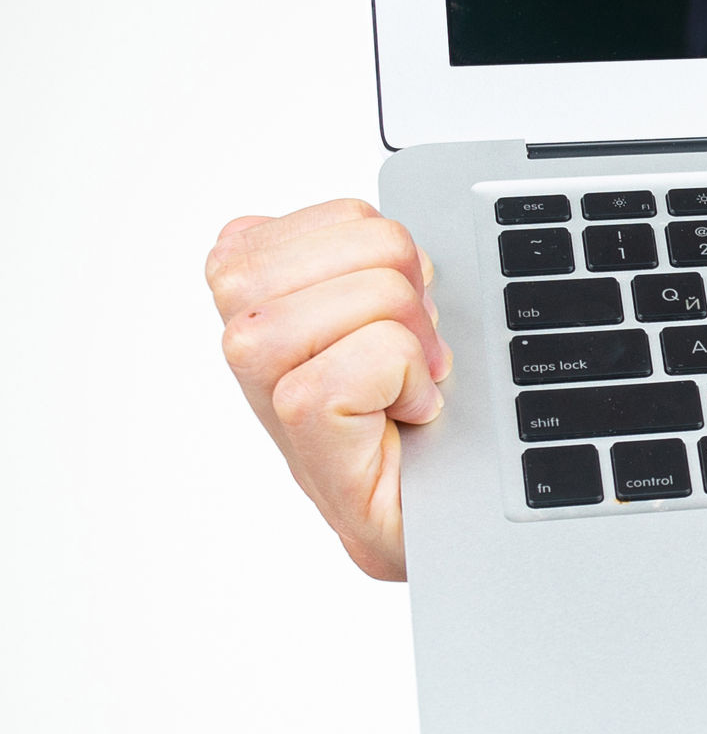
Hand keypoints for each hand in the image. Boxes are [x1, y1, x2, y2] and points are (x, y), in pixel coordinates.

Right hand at [206, 200, 453, 581]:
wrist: (432, 518)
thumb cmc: (413, 422)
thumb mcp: (397, 317)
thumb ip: (378, 261)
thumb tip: (409, 244)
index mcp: (263, 289)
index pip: (349, 215)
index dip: (403, 259)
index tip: (403, 316)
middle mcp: (247, 332)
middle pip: (366, 240)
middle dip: (417, 293)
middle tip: (412, 354)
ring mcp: (264, 385)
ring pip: (368, 294)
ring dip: (414, 341)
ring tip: (408, 384)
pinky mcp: (298, 432)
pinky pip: (365, 363)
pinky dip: (408, 386)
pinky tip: (405, 416)